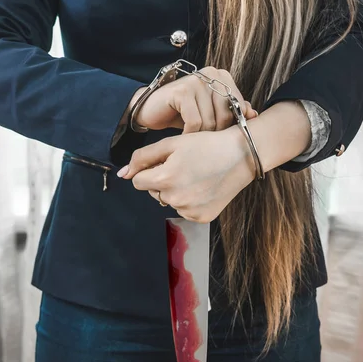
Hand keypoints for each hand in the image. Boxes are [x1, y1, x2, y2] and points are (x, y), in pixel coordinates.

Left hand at [118, 127, 255, 222]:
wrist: (241, 155)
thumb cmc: (205, 145)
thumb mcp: (172, 143)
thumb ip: (142, 157)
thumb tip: (122, 174)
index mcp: (164, 179)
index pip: (138, 181)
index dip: (149, 169)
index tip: (166, 162)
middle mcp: (175, 199)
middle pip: (153, 192)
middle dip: (162, 180)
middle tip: (184, 166)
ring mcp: (189, 211)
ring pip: (169, 201)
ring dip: (176, 190)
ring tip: (196, 175)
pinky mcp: (201, 218)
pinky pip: (185, 210)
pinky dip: (190, 200)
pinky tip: (204, 186)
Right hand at [128, 67, 257, 132]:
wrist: (151, 109)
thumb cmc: (183, 113)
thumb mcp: (211, 113)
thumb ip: (233, 112)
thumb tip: (254, 115)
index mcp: (222, 77)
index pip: (238, 108)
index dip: (229, 126)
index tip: (216, 135)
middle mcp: (211, 74)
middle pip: (226, 115)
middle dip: (214, 133)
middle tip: (202, 138)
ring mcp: (197, 80)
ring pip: (211, 121)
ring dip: (201, 136)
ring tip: (192, 137)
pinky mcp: (182, 91)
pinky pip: (195, 122)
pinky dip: (189, 133)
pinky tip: (183, 135)